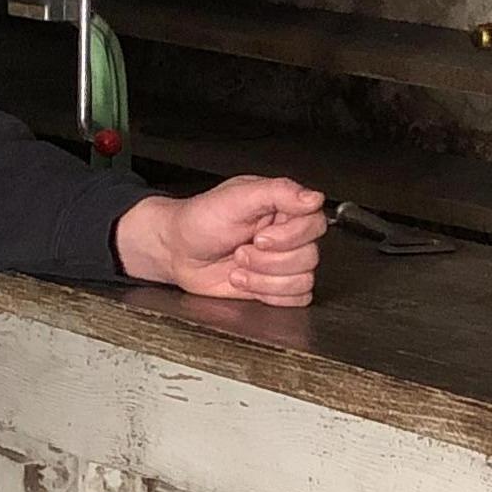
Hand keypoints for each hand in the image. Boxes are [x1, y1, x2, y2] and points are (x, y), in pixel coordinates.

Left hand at [114, 179, 325, 308]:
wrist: (177, 251)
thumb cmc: (199, 221)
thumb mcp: (235, 198)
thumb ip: (278, 192)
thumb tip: (314, 197)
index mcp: (284, 208)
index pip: (315, 224)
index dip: (289, 237)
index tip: (259, 237)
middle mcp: (288, 235)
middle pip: (309, 257)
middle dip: (268, 261)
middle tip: (240, 251)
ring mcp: (283, 262)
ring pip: (303, 280)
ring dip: (264, 279)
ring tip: (238, 267)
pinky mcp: (276, 286)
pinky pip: (296, 299)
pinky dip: (268, 294)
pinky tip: (245, 282)